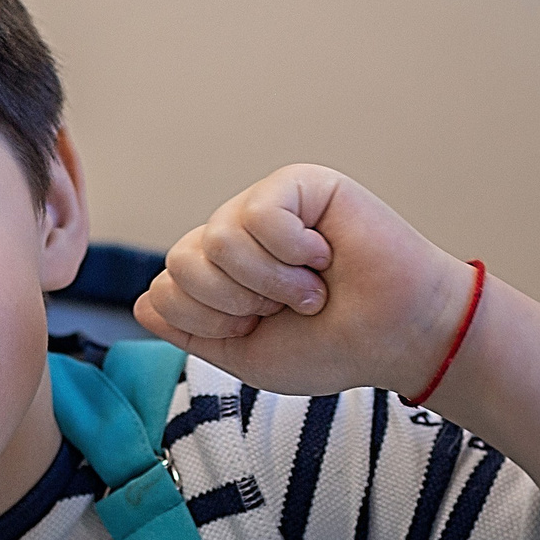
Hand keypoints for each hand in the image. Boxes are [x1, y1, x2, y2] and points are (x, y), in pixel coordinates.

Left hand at [135, 165, 476, 398]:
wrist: (397, 337)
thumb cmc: (332, 346)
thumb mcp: (244, 355)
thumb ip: (189, 331)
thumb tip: (142, 301)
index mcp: (217, 275)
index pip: (164, 290)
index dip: (210, 323)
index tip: (261, 329)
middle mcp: (234, 235)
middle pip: (181, 262)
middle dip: (234, 303)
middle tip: (285, 308)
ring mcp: (264, 206)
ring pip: (217, 239)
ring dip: (269, 281)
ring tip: (310, 287)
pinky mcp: (298, 184)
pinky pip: (260, 214)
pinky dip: (293, 251)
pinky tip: (324, 256)